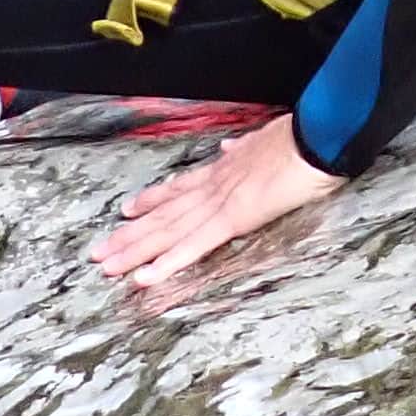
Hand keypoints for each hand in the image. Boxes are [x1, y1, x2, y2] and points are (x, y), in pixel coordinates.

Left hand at [89, 114, 342, 292]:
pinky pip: (193, 246)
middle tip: (100, 251)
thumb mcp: (268, 140)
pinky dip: (167, 263)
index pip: (180, 187)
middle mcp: (213, 185)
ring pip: (168, 231)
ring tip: (107, 266)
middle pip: (164, 215)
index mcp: (224, 169)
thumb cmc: (303, 140)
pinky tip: (145, 278)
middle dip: (130, 235)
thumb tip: (231, 147)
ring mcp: (218, 202)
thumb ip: (246, 148)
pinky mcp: (231, 219)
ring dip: (135, 251)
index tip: (128, 209)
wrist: (316, 137)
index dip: (152, 199)